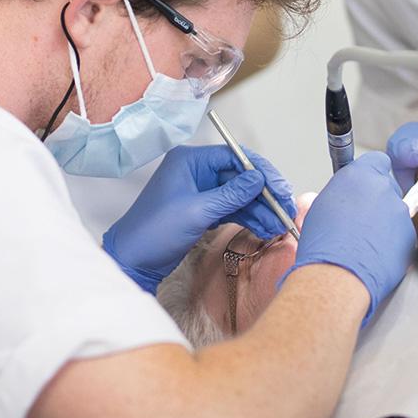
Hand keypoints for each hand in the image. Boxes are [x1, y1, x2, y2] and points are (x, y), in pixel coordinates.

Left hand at [103, 144, 294, 292]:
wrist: (133, 260)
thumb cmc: (154, 231)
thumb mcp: (197, 211)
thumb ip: (231, 194)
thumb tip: (259, 179)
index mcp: (190, 161)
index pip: (234, 156)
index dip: (260, 171)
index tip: (280, 187)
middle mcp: (196, 171)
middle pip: (239, 176)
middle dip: (264, 194)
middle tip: (285, 209)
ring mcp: (200, 191)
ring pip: (238, 195)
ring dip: (259, 209)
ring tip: (278, 225)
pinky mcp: (202, 210)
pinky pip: (231, 209)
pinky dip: (248, 217)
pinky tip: (264, 227)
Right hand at [282, 151, 412, 326]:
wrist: (339, 275)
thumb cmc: (324, 245)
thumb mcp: (320, 207)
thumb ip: (340, 194)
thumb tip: (343, 197)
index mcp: (360, 175)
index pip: (376, 161)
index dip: (371, 173)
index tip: (365, 184)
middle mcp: (383, 189)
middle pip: (387, 187)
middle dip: (377, 199)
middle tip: (361, 218)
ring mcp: (399, 212)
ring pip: (395, 212)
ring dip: (385, 222)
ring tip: (364, 241)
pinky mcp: (410, 235)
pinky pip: (402, 234)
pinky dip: (392, 242)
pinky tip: (375, 253)